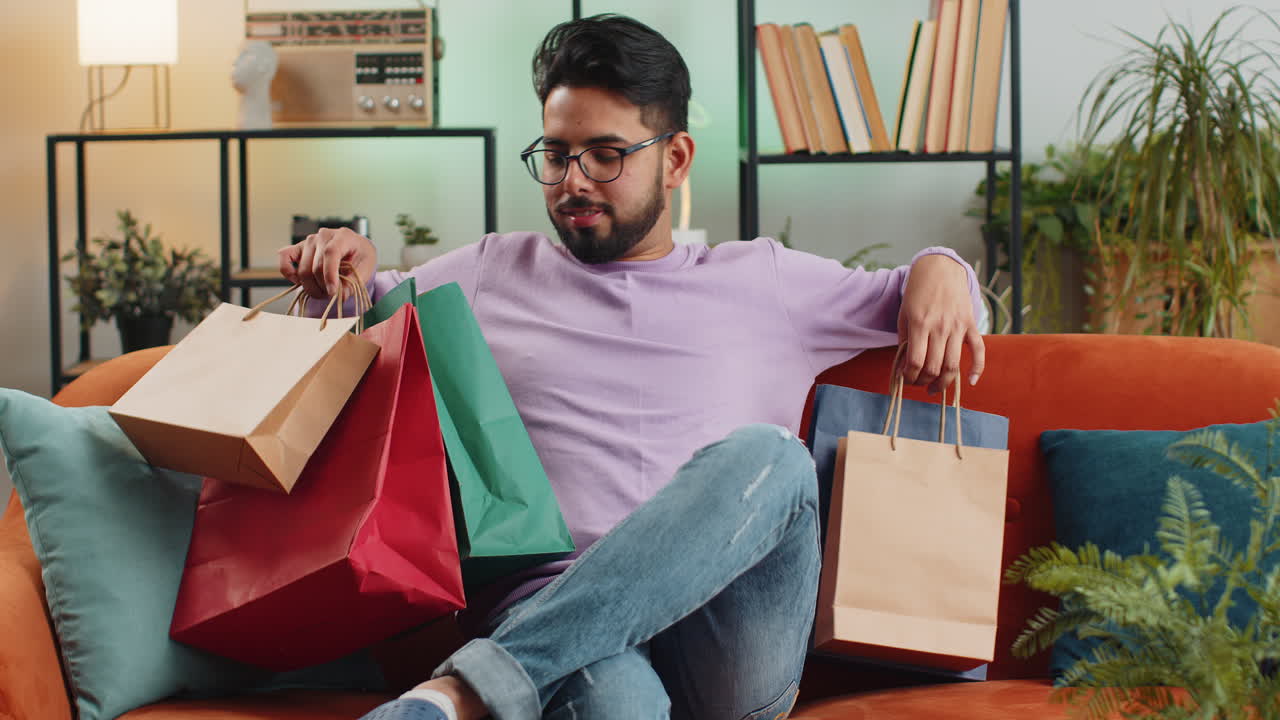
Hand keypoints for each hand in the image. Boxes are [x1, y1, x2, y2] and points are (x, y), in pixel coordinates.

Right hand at [277, 227, 376, 299]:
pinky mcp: (297, 248)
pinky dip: (289, 273)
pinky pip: (284, 259)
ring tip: (323, 292)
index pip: (330, 253)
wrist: (355, 248)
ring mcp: (308, 241)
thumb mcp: (366, 269)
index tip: (333, 292)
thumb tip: (339, 296)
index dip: (330, 275)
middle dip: (323, 288)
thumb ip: (353, 283)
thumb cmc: (360, 257)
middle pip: (315, 267)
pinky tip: (301, 281)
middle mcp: (322, 236)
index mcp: (343, 236)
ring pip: (302, 270)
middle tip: (332, 296)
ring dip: (311, 287)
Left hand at [896, 254, 985, 392]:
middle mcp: (940, 327)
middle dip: (923, 382)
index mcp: (920, 324)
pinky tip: (969, 382)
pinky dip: (977, 369)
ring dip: (943, 383)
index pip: (915, 362)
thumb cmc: (917, 292)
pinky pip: (979, 350)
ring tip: (934, 389)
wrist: (940, 269)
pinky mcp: (971, 325)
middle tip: (918, 384)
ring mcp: (958, 326)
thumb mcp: (904, 314)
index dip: (908, 377)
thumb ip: (904, 341)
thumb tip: (903, 367)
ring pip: (953, 365)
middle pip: (934, 368)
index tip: (905, 379)